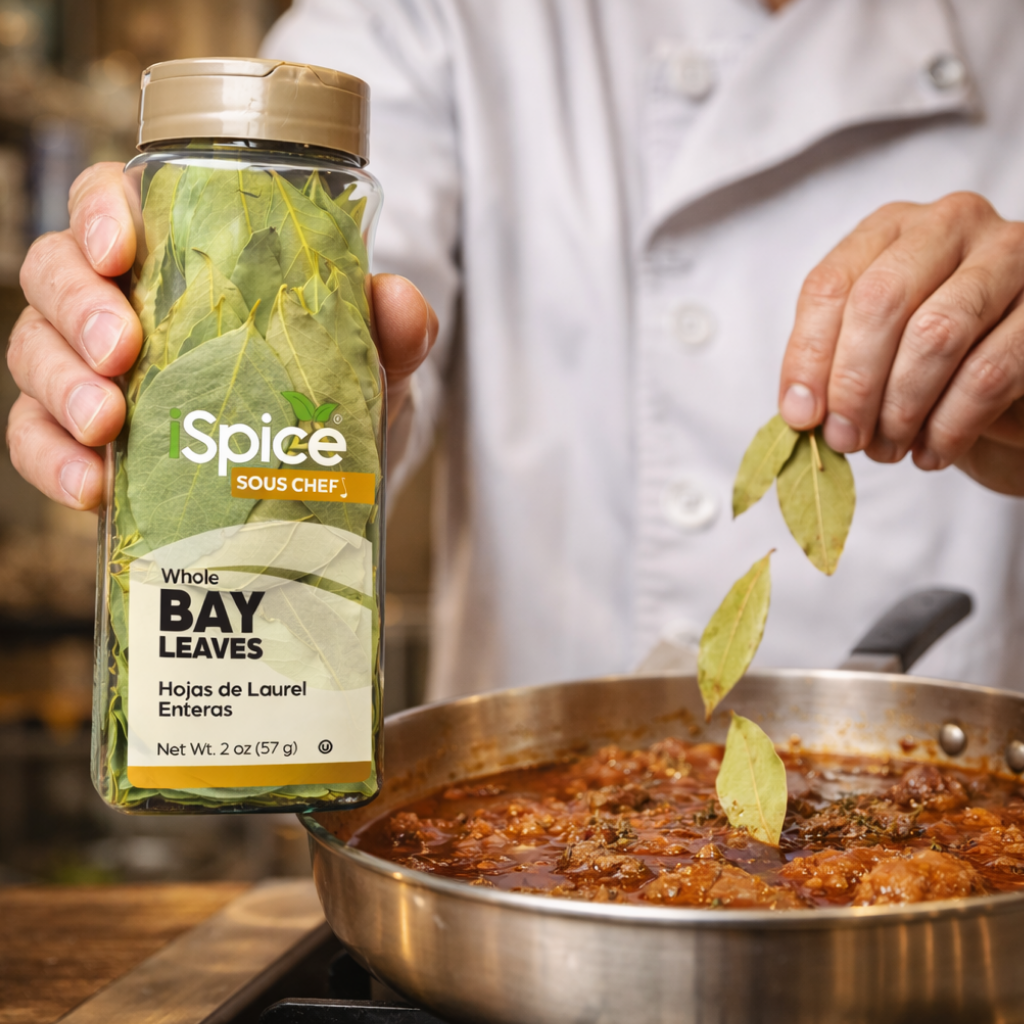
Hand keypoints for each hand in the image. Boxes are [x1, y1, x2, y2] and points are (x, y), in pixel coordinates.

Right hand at [7, 162, 437, 510]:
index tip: (121, 250)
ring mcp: (96, 373)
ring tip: (107, 426)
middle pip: (56, 274)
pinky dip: (54, 462)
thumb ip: (393, 331)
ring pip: (34, 353)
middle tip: (123, 352)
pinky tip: (91, 488)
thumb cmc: (333, 399)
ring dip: (62, 387)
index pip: (112, 203)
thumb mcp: (372, 365)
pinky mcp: (87, 444)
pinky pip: (37, 440)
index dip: (99, 212)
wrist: (326, 487)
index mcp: (182, 260)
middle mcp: (124, 304)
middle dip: (79, 309)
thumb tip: (401, 303)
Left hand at [778, 192, 1023, 494]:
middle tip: (845, 440)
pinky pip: (989, 372)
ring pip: (935, 334)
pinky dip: (949, 425)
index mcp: (890, 229)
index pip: (830, 285)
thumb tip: (801, 414)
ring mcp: (1011, 257)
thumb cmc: (932, 363)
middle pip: (880, 301)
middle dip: (854, 384)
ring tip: (888, 450)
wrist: (1015, 384)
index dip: (808, 358)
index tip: (800, 417)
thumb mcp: (873, 353)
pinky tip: (932, 452)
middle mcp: (951, 224)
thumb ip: (832, 368)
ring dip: (901, 408)